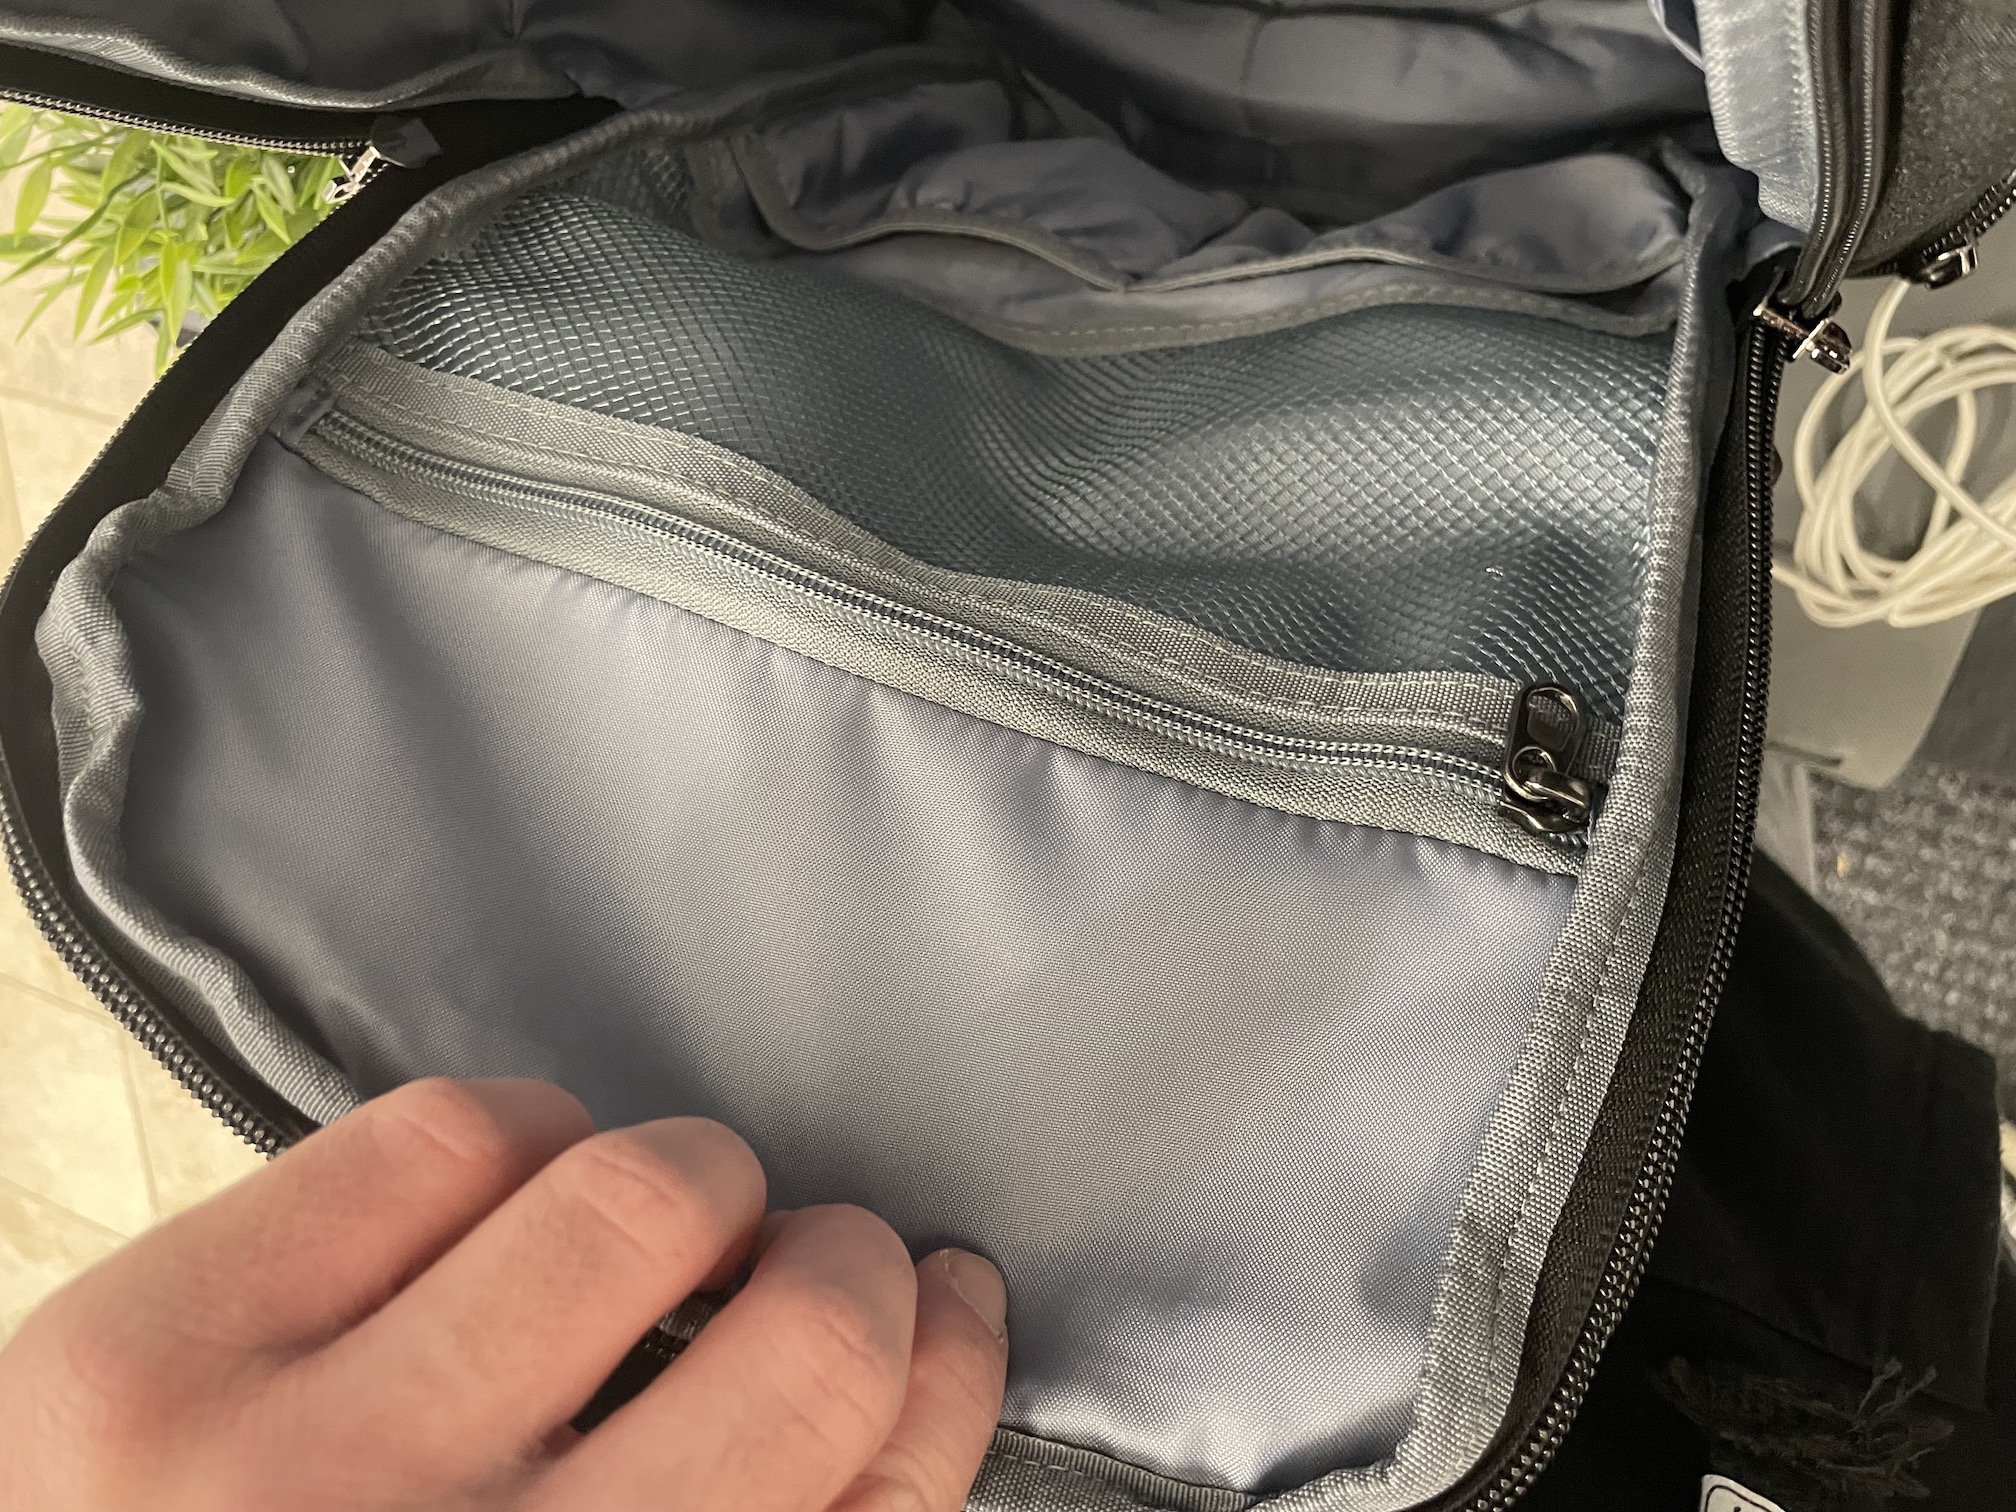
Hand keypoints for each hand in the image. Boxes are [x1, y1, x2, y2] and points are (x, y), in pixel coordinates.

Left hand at [0, 1079, 1008, 1510]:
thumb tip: (910, 1346)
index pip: (878, 1499)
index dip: (949, 1372)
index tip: (945, 1305)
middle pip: (800, 1343)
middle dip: (845, 1264)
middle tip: (814, 1253)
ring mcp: (282, 1475)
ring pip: (632, 1197)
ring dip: (691, 1185)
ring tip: (659, 1221)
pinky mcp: (151, 1344)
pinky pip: (443, 1130)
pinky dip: (518, 1138)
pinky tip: (501, 1205)